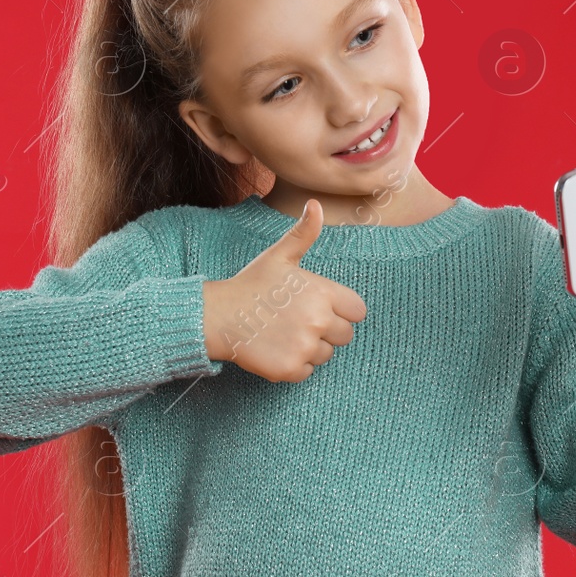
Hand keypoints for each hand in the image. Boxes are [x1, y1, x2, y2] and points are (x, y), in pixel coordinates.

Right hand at [201, 198, 367, 381]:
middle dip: (327, 330)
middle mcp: (319, 321)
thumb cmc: (251, 284)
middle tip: (297, 320)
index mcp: (323, 293)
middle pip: (345, 335)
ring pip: (326, 354)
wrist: (218, 316)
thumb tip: (316, 204)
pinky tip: (276, 348)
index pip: (357, 311)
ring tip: (284, 332)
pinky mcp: (291, 369)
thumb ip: (304, 233)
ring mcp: (305, 347)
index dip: (341, 310)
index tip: (319, 307)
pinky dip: (295, 364)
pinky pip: (308, 371)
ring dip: (311, 348)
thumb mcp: (279, 255)